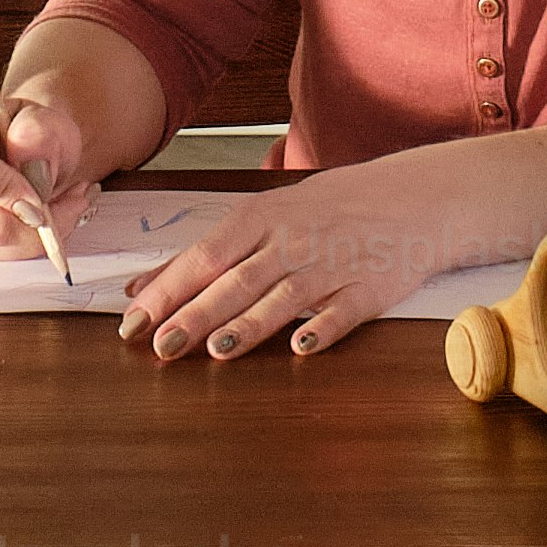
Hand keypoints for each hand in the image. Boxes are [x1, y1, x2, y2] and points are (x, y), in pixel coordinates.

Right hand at [0, 88, 97, 258]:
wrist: (24, 143)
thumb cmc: (32, 130)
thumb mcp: (47, 120)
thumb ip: (39, 135)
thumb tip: (30, 166)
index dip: (12, 194)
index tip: (43, 195)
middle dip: (35, 222)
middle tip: (71, 201)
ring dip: (35, 234)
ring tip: (57, 204)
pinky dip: (25, 242)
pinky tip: (38, 218)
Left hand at [112, 172, 461, 361]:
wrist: (413, 198)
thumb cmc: (329, 209)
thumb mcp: (268, 216)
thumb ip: (210, 253)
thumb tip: (145, 285)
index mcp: (262, 217)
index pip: (205, 256)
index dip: (168, 289)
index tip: (133, 319)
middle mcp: (294, 240)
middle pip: (237, 280)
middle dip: (197, 314)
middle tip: (162, 346)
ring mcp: (333, 264)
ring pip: (284, 297)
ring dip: (251, 323)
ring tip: (218, 348)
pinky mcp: (370, 289)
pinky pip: (343, 311)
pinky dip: (322, 329)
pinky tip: (300, 348)